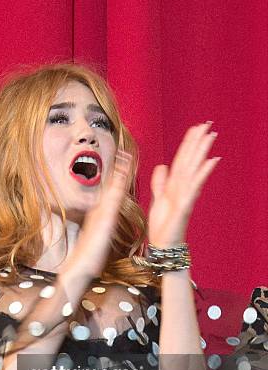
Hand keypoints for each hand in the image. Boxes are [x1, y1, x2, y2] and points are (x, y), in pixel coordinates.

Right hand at [61, 150, 132, 280]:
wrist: (78, 268)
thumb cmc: (88, 258)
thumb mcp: (97, 240)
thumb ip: (100, 231)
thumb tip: (102, 227)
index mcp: (100, 216)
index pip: (110, 194)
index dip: (116, 179)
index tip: (123, 165)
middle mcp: (99, 212)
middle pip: (110, 187)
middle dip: (117, 170)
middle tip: (125, 152)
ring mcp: (101, 215)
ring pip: (112, 189)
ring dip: (119, 173)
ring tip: (126, 156)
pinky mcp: (104, 220)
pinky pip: (113, 200)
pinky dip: (118, 187)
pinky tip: (124, 178)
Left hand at [148, 123, 219, 247]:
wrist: (163, 245)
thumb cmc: (163, 226)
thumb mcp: (158, 200)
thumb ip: (160, 183)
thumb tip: (162, 166)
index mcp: (174, 186)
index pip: (181, 160)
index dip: (187, 144)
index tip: (194, 129)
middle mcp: (182, 188)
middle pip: (190, 161)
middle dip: (197, 142)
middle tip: (207, 124)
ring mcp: (185, 196)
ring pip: (194, 169)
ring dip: (202, 152)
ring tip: (211, 136)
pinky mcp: (185, 206)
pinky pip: (194, 187)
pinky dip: (202, 173)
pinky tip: (211, 161)